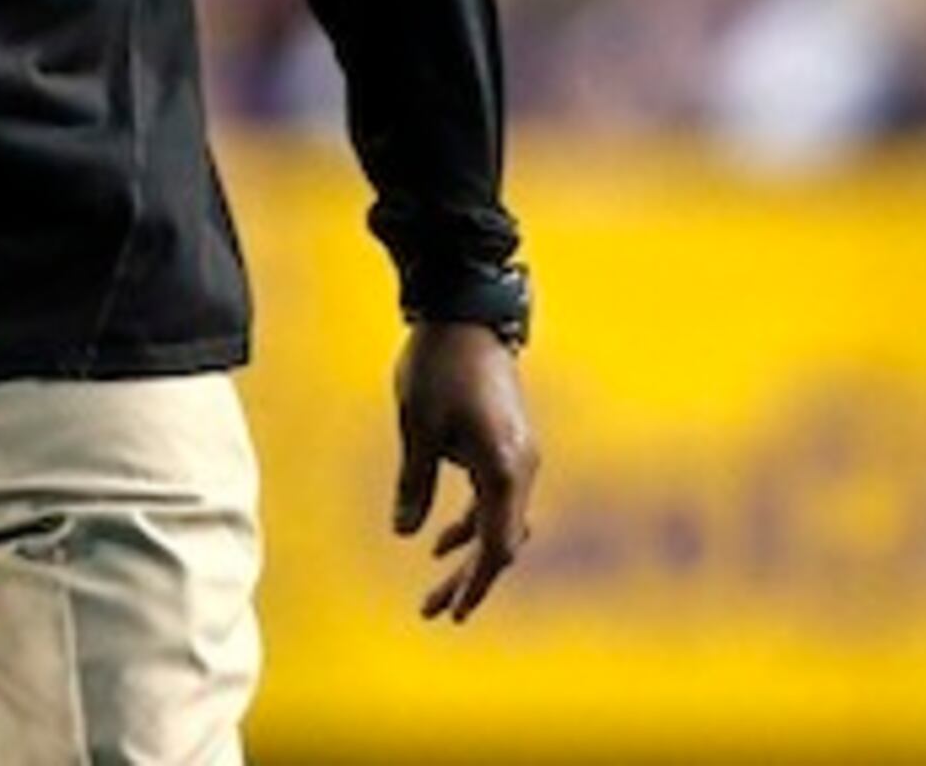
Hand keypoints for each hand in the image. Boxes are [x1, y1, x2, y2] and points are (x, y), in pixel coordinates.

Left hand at [393, 320, 537, 623]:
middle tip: (434, 612)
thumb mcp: (417, 427)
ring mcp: (517, 457)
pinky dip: (471, 523)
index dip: (477, 582)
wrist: (465, 313)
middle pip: (501, 541)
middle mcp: (520, 468)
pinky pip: (493, 499)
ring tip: (435, 589)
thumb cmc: (438, 366)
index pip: (497, 544)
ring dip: (469, 555)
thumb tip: (405, 533)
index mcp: (503, 468)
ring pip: (498, 523)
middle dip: (470, 580)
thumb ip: (414, 483)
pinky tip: (441, 541)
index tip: (454, 611)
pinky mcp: (506, 446)